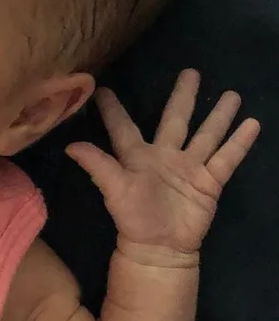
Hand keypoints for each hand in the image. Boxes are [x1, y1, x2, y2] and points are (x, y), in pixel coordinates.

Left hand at [66, 70, 259, 264]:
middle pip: (176, 119)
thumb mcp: (112, 189)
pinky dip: (239, 142)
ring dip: (219, 115)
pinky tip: (252, 123)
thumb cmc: (132, 217)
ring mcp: (189, 167)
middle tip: (191, 71)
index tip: (104, 89)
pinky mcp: (209, 181)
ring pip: (207, 134)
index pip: (123, 127)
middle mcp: (164, 155)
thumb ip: (96, 165)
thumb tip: (69, 145)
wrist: (160, 248)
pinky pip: (227, 158)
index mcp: (137, 156)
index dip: (113, 110)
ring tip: (232, 94)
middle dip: (183, 96)